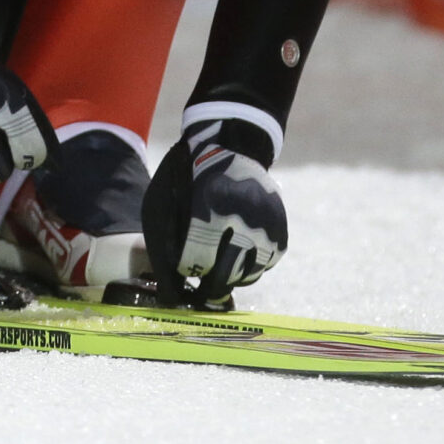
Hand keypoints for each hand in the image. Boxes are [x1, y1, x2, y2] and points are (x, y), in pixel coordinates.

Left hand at [141, 115, 286, 301]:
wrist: (229, 146)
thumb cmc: (187, 179)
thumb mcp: (163, 204)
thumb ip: (164, 248)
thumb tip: (171, 297)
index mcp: (209, 204)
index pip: (197, 259)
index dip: (187, 270)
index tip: (185, 268)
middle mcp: (243, 215)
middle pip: (226, 273)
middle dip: (210, 286)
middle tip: (203, 287)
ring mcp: (266, 222)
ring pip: (249, 274)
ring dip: (231, 277)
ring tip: (220, 267)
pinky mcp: (280, 227)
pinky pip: (266, 264)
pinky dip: (250, 266)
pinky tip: (237, 255)